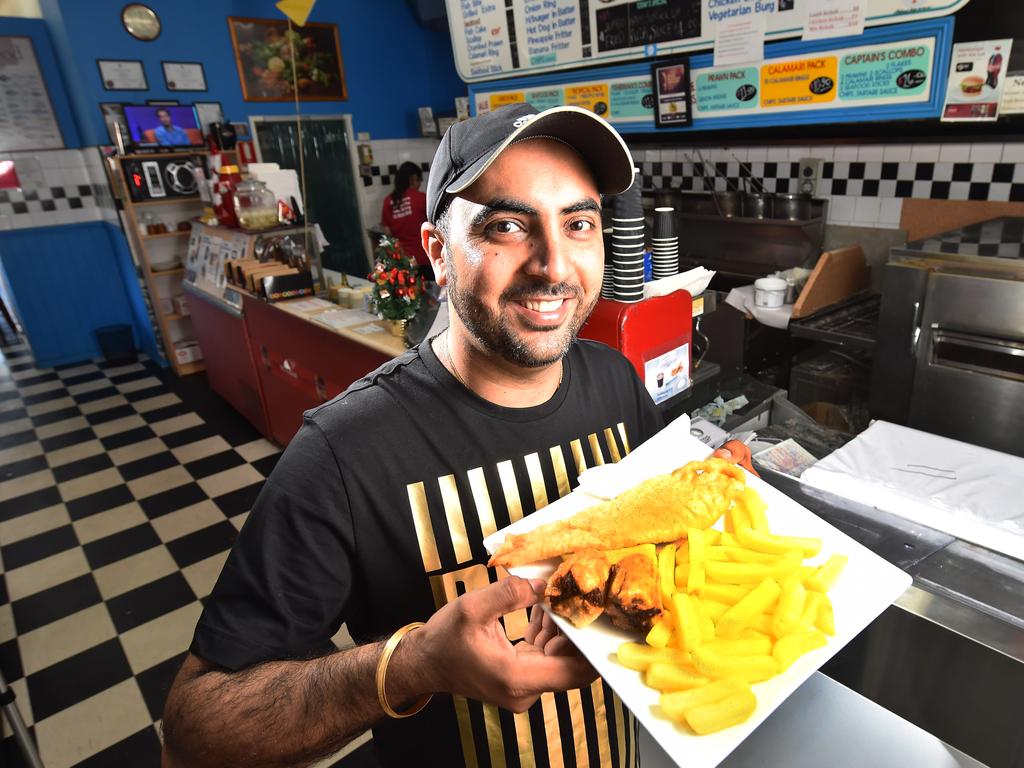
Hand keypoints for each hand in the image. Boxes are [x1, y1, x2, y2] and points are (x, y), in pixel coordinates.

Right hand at [411, 576, 596, 711]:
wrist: (423, 664)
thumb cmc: (443, 640)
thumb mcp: (472, 608)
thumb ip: (510, 594)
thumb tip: (543, 585)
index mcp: (516, 678)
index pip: (573, 672)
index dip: (591, 650)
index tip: (598, 620)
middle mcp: (524, 690)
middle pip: (568, 662)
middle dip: (574, 628)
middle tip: (575, 595)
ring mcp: (523, 687)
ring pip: (557, 656)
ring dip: (559, 627)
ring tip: (556, 594)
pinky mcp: (519, 677)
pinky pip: (543, 654)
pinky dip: (545, 631)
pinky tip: (541, 606)